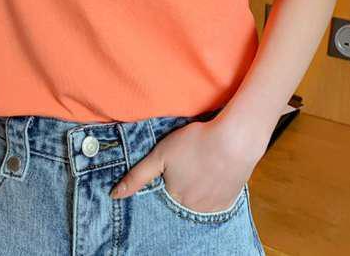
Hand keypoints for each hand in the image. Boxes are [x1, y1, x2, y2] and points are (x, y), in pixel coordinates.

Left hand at [109, 114, 267, 212]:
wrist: (234, 140)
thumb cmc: (194, 143)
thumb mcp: (160, 155)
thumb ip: (137, 176)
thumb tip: (114, 195)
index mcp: (174, 197)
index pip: (164, 192)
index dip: (167, 176)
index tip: (175, 165)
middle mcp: (193, 208)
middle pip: (181, 197)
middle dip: (182, 183)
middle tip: (189, 162)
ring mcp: (213, 207)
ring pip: (198, 199)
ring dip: (197, 187)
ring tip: (200, 165)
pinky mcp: (230, 200)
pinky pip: (216, 199)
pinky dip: (212, 189)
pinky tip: (213, 172)